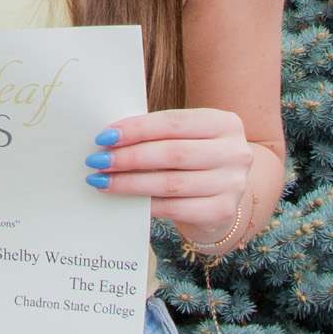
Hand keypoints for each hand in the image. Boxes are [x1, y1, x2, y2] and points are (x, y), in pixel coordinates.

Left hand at [83, 107, 254, 246]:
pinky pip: (175, 207)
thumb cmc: (194, 161)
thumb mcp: (186, 139)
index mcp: (225, 123)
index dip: (137, 129)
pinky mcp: (222, 211)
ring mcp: (232, 184)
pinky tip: (124, 201)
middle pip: (172, 153)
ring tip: (102, 181)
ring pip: (170, 183)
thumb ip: (158, 135)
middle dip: (129, 157)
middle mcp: (235, 152)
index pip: (174, 123)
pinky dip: (146, 204)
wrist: (223, 197)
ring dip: (130, 183)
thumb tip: (109, 138)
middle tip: (97, 161)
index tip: (104, 137)